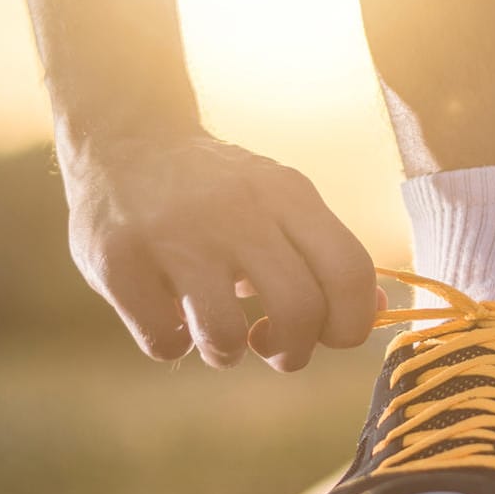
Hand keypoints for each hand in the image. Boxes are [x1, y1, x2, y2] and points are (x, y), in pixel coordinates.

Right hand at [59, 131, 378, 369]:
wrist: (126, 140)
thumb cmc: (218, 189)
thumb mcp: (281, 202)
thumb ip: (327, 254)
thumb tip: (376, 313)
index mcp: (287, 194)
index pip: (351, 272)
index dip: (351, 325)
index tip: (328, 336)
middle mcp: (236, 211)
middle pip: (299, 311)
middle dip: (293, 353)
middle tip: (273, 346)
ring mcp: (173, 235)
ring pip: (225, 336)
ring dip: (228, 354)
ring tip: (218, 335)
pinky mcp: (118, 260)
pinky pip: (163, 339)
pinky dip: (172, 343)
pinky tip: (169, 316)